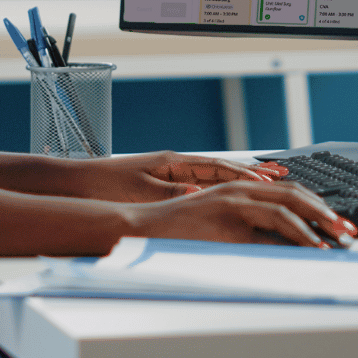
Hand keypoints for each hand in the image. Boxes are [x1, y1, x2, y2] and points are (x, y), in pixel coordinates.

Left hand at [68, 151, 289, 202]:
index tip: (271, 180)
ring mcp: (169, 173)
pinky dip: (220, 189)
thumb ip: (174, 193)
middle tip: (281, 174)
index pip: (219, 167)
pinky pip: (200, 186)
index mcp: (173, 162)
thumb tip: (202, 195)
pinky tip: (230, 195)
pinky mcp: (160, 183)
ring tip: (266, 181)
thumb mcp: (142, 191)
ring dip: (240, 180)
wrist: (76, 183)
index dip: (247, 174)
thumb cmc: (104, 185)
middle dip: (253, 172)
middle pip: (222, 168)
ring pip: (213, 177)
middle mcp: (174, 164)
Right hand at [128, 182, 356, 247]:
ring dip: (315, 226)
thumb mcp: (219, 223)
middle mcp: (239, 190)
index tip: (339, 223)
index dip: (318, 206)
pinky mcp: (223, 221)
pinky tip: (308, 249)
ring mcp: (231, 203)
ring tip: (335, 241)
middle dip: (326, 214)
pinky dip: (291, 239)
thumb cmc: (178, 230)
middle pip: (294, 196)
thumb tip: (284, 245)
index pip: (289, 192)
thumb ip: (249, 228)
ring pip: (284, 209)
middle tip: (349, 232)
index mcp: (240, 188)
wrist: (140, 227)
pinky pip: (266, 231)